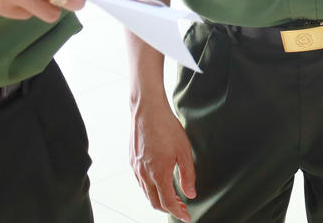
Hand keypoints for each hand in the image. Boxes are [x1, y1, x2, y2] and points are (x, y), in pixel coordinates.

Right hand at [130, 97, 196, 221]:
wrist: (148, 110)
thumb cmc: (167, 127)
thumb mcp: (184, 151)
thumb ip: (188, 175)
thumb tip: (190, 194)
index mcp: (159, 174)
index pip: (168, 203)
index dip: (178, 213)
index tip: (186, 217)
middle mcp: (144, 174)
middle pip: (155, 203)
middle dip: (169, 209)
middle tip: (182, 206)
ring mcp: (136, 168)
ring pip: (146, 193)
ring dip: (159, 199)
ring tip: (173, 195)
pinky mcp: (132, 161)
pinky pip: (140, 182)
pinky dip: (150, 188)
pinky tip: (160, 181)